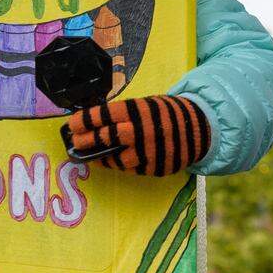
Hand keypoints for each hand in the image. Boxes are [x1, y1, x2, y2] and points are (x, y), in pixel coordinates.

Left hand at [60, 95, 209, 175]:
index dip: (84, 120)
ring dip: (100, 157)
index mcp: (136, 110)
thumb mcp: (146, 104)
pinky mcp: (153, 167)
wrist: (200, 127)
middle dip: (85, 141)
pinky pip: (129, 168)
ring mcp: (147, 151)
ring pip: (115, 158)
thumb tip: (94, 120)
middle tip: (75, 142)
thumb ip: (123, 113)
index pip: (103, 114)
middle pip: (105, 137)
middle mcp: (140, 130)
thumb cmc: (166, 113)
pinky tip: (110, 160)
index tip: (72, 124)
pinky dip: (118, 164)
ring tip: (91, 155)